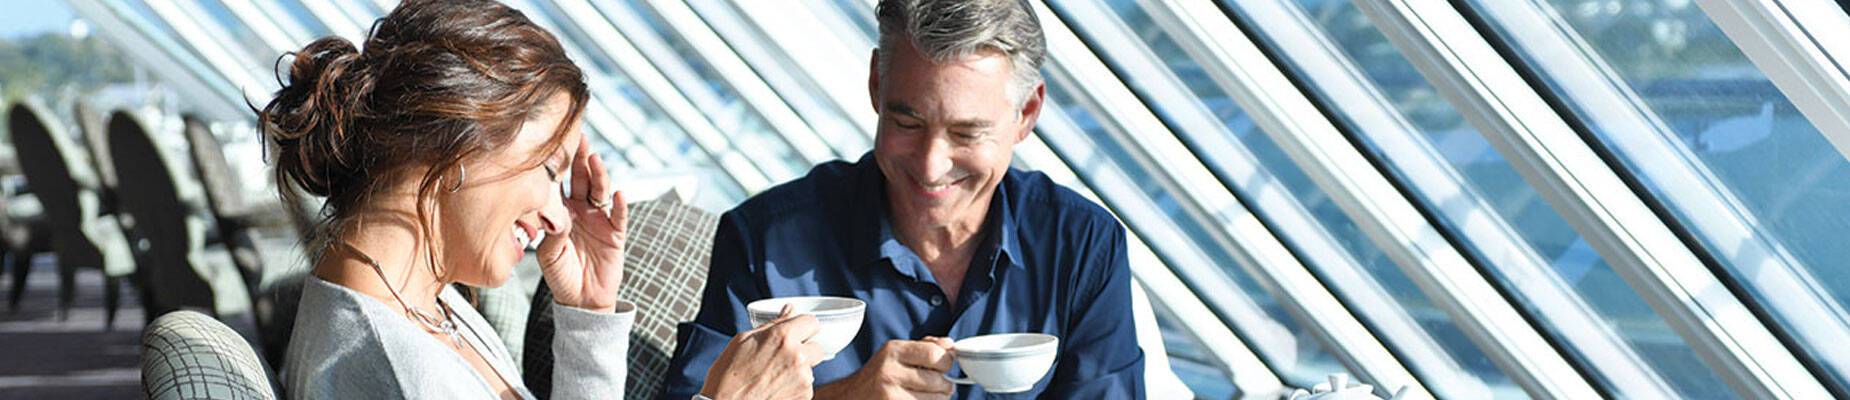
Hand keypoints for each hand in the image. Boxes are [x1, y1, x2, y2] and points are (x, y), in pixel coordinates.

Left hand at [537, 136, 625, 312]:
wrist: (581, 300)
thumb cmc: (560, 276)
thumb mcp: (548, 255)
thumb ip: (552, 234)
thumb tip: (558, 217)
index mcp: (561, 212)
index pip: (559, 183)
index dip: (559, 165)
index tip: (555, 145)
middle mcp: (581, 210)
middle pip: (581, 179)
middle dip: (580, 160)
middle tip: (579, 139)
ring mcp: (599, 220)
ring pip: (600, 191)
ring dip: (599, 175)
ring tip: (595, 161)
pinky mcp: (615, 234)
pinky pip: (619, 216)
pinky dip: (621, 205)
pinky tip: (620, 194)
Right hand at [701, 305, 826, 399]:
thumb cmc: (728, 375)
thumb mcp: (744, 340)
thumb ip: (773, 324)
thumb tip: (789, 310)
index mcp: (782, 337)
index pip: (812, 322)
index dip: (803, 326)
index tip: (796, 331)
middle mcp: (797, 356)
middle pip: (817, 347)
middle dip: (804, 349)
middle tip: (783, 356)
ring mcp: (803, 378)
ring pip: (810, 367)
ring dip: (798, 369)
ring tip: (772, 375)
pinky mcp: (804, 396)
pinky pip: (806, 385)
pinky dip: (795, 385)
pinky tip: (774, 387)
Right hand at [815, 337, 955, 399]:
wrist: (850, 397)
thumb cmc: (878, 375)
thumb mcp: (897, 353)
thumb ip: (925, 346)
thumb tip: (950, 346)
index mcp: (893, 351)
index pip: (934, 354)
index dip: (946, 361)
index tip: (944, 365)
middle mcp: (889, 373)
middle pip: (939, 382)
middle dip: (944, 385)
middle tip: (936, 385)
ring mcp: (890, 396)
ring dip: (937, 399)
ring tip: (924, 395)